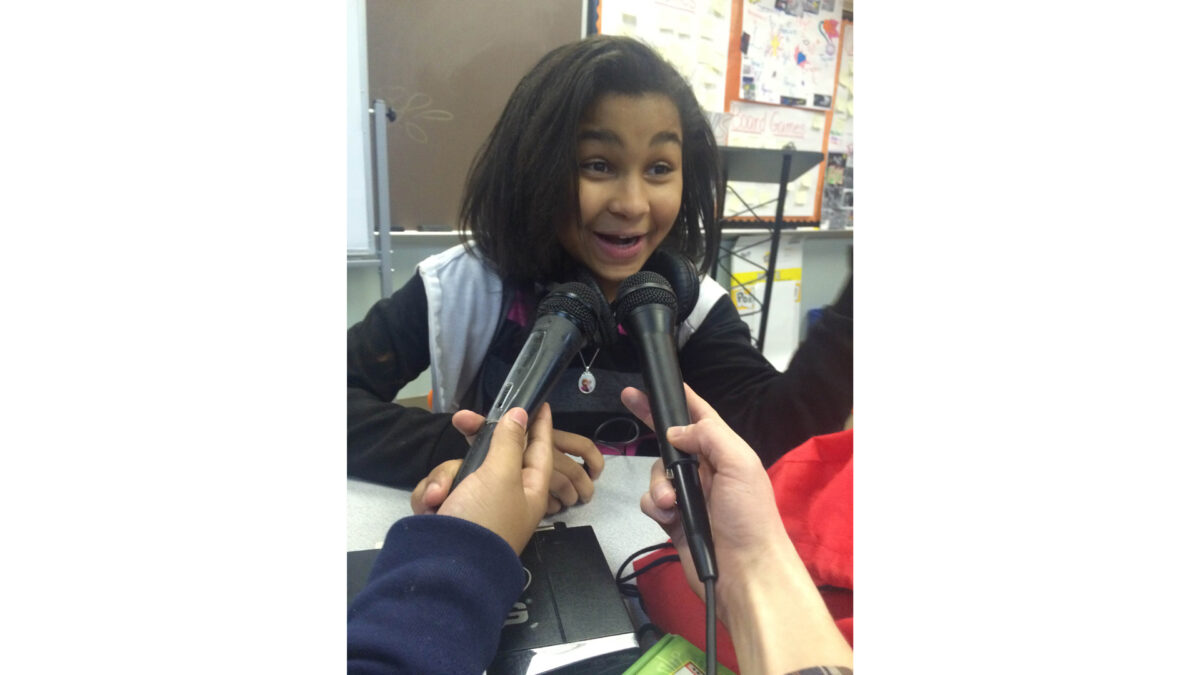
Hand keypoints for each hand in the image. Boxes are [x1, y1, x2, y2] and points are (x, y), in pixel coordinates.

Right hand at [411, 411, 603, 515]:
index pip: (539, 450)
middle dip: (469, 450)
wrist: (442, 568)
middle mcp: (503, 496)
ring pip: (458, 470)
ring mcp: (474, 506)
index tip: (540, 404)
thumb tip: (522, 415)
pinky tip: (430, 508)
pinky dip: (431, 496)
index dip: (539, 426)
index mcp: (528, 490)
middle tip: (460, 421)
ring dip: (444, 478)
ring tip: (439, 496)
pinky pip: (439, 490)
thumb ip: (509, 442)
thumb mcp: (501, 475)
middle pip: (489, 455)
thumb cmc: (484, 519)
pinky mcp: (449, 514)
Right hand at [622, 384, 852, 672]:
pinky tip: (667, 515)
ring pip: (656, 472)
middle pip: (671, 442)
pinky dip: (654, 505)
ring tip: (671, 501)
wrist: (743, 572)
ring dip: (658, 483)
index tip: (656, 383)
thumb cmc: (749, 517)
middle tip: (628, 399)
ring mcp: (688, 496)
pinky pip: (650, 501)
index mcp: (725, 452)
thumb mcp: (739, 465)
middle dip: (652, 424)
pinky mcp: (673, 519)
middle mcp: (706, 471)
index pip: (700, 417)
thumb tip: (674, 431)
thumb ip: (709, 436)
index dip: (680, 397)